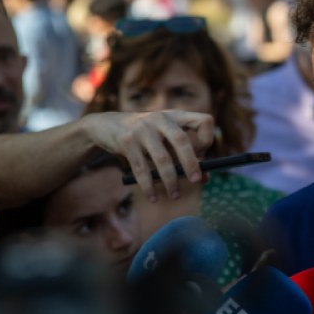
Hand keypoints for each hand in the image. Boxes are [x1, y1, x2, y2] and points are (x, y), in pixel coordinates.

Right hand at [80, 110, 214, 202]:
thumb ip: (183, 155)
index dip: (207, 138)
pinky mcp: (126, 141)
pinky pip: (141, 167)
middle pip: (182, 140)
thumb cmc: (144, 135)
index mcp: (176, 116)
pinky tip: (152, 197)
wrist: (106, 124)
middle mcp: (161, 119)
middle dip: (191, 163)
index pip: (204, 120)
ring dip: (170, 180)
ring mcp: (142, 129)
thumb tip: (205, 178)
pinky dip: (148, 186)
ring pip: (161, 158)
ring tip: (175, 196)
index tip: (202, 154)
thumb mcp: (165, 139)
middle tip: (197, 181)